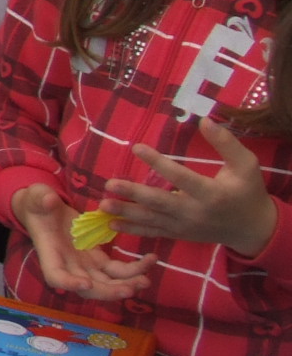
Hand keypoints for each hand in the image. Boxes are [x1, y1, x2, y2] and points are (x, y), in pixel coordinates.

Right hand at [11, 181, 152, 303]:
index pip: (55, 275)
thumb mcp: (36, 196)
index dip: (69, 283)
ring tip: (145, 281)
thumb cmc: (38, 202)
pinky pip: (117, 270)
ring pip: (106, 283)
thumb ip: (40, 198)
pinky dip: (134, 270)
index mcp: (49, 252)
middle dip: (108, 291)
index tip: (85, 283)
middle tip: (128, 289)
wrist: (46, 208)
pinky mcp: (98, 259)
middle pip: (87, 288)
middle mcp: (68, 264)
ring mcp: (84, 264)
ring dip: (126, 285)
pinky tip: (150, 261)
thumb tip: (48, 200)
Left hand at [105, 120, 281, 257]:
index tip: (136, 147)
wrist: (254, 230)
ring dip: (126, 213)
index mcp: (212, 194)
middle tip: (109, 184)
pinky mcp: (180, 235)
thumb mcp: (246, 165)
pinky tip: (112, 224)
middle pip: (160, 202)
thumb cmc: (248, 192)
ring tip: (103, 205)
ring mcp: (186, 227)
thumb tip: (205, 120)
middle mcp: (195, 212)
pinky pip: (154, 232)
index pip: (181, 177)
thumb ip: (226, 143)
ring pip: (153, 220)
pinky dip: (133, 229)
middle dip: (134, 194)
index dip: (158, 163)